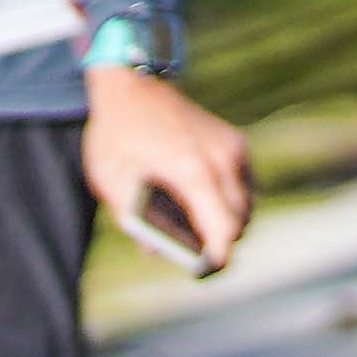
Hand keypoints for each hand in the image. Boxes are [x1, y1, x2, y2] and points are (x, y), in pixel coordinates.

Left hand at [82, 64, 253, 274]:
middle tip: (197, 257)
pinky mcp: (234, 142)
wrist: (133, 86)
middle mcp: (220, 158)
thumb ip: (133, 220)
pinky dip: (230, 201)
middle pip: (239, 220)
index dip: (219, 255)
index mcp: (191, 171)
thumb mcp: (110, 181)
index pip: (222, 225)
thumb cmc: (116, 134)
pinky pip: (244, 184)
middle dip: (220, 241)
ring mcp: (231, 148)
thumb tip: (156, 251)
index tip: (209, 270)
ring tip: (198, 232)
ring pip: (246, 203)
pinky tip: (203, 205)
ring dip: (227, 222)